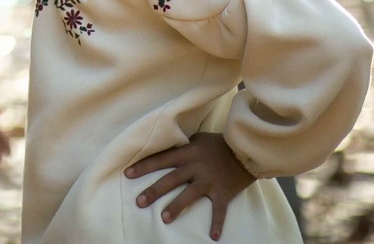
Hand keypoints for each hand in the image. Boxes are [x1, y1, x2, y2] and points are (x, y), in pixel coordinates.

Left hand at [124, 132, 254, 240]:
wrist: (246, 149)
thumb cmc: (219, 143)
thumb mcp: (198, 139)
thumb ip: (183, 147)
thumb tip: (165, 151)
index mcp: (188, 152)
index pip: (161, 159)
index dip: (144, 166)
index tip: (127, 174)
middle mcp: (196, 167)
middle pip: (171, 179)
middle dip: (154, 191)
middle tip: (139, 202)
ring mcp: (210, 181)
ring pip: (190, 195)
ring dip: (176, 207)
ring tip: (164, 218)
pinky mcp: (224, 192)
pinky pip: (220, 210)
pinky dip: (217, 223)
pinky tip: (213, 237)